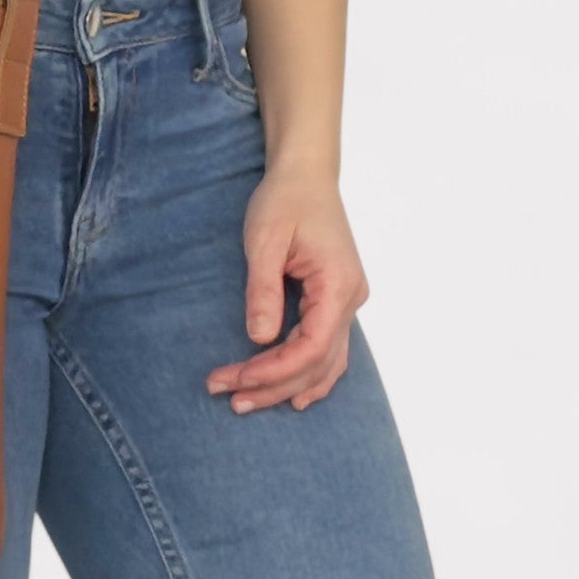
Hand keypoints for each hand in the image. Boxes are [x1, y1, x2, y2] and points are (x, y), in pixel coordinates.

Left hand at [205, 165, 369, 413]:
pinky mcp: (336, 301)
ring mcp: (347, 301)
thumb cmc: (284, 200)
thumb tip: (259, 338)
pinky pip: (329, 350)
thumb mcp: (265, 240)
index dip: (275, 371)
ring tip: (246, 402)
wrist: (305, 175)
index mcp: (338, 284)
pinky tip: (291, 395)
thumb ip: (263, 289)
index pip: (312, 347)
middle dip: (272, 385)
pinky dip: (310, 375)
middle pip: (318, 363)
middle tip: (228, 398)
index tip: (237, 378)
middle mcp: (351, 299)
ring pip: (326, 363)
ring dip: (289, 386)